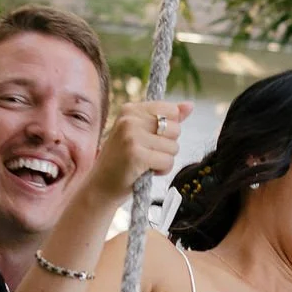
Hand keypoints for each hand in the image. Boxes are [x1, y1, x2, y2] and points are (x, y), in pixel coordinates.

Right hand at [86, 97, 190, 212]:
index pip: (171, 110)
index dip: (168, 130)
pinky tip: (145, 172)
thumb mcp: (141, 134)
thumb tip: (190, 105)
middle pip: (175, 129)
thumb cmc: (123, 160)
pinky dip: (161, 170)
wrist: (101, 187)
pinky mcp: (136, 154)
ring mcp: (131, 136)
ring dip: (164, 160)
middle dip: (167, 146)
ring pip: (174, 147)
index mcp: (130, 109)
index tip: (150, 140)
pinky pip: (168, 161)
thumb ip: (166, 118)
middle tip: (147, 154)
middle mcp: (129, 119)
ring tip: (145, 164)